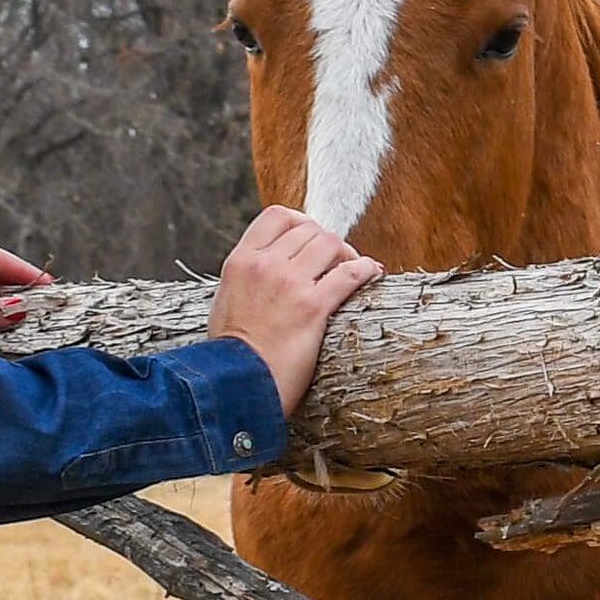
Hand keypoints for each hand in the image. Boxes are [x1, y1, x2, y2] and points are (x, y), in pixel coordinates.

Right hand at [208, 206, 382, 415]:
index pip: (278, 216)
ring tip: (351, 269)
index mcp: (241, 261)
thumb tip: (271, 267)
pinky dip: (366, 270)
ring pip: (330, 244)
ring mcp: (289, 284)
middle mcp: (265, 265)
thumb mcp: (227, 300)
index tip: (310, 236)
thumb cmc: (232, 352)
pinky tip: (372, 274)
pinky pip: (350, 274)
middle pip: (309, 229)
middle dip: (326, 242)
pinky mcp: (313, 307)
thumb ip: (248, 277)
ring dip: (346, 254)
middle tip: (335, 261)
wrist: (237, 383)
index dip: (301, 221)